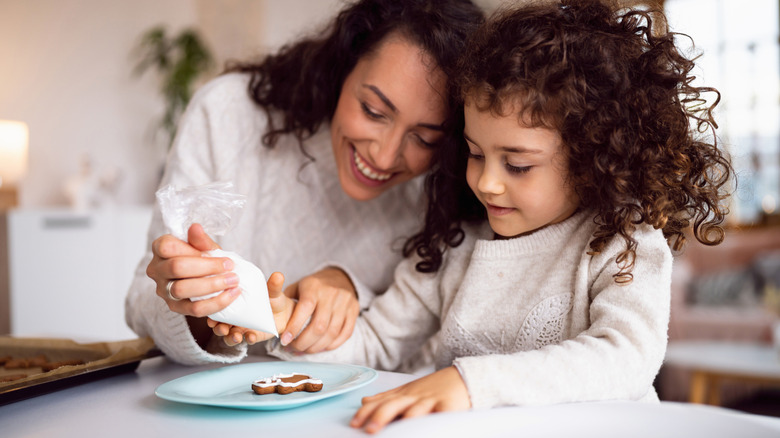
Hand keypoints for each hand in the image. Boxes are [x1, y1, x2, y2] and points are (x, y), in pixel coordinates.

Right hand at [146, 223, 240, 316]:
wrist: (202, 280)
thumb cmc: (201, 258)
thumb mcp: (203, 247)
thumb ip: (200, 240)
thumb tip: (196, 227)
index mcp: (160, 249)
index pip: (168, 247)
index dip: (194, 250)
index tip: (218, 253)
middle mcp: (157, 270)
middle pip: (176, 267)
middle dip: (207, 267)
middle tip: (230, 267)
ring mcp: (163, 290)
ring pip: (182, 290)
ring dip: (212, 285)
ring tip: (233, 281)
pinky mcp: (174, 307)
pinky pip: (194, 309)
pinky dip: (216, 303)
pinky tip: (231, 295)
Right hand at [209, 272, 296, 346]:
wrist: (284, 312)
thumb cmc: (271, 298)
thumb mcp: (272, 291)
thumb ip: (273, 286)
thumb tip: (278, 275)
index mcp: (233, 304)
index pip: (218, 309)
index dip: (212, 313)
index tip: (212, 317)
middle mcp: (234, 318)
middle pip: (220, 326)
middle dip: (219, 329)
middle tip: (222, 329)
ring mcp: (242, 328)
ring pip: (230, 336)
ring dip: (231, 338)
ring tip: (236, 336)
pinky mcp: (253, 336)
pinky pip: (248, 339)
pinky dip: (249, 339)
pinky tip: (252, 337)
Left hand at [279, 267, 359, 352]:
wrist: (340, 277)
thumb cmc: (313, 286)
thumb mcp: (297, 286)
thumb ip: (285, 301)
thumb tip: (271, 320)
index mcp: (314, 287)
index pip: (304, 309)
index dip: (294, 327)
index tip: (284, 341)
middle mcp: (331, 295)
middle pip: (319, 326)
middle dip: (304, 342)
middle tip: (293, 348)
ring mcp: (345, 304)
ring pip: (331, 333)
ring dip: (316, 347)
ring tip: (304, 350)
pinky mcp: (354, 312)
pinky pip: (344, 334)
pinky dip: (331, 345)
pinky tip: (320, 347)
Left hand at [350, 366, 470, 433]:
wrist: (464, 376)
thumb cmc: (434, 388)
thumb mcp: (408, 390)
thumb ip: (386, 397)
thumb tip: (364, 401)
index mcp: (403, 394)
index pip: (381, 402)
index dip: (366, 412)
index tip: (354, 423)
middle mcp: (414, 397)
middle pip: (395, 405)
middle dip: (380, 416)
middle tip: (369, 429)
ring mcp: (431, 401)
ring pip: (416, 410)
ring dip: (404, 420)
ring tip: (395, 432)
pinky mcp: (449, 407)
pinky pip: (441, 416)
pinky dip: (435, 421)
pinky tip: (427, 430)